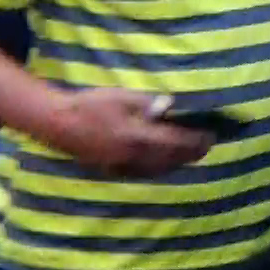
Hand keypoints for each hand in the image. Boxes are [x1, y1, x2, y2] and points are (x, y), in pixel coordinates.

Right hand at [45, 89, 213, 177]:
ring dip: (178, 161)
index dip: (197, 140)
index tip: (212, 134)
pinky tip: (167, 160)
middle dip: (192, 152)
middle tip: (208, 143)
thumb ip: (149, 104)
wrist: (57, 123)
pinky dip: (161, 166)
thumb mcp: (123, 97)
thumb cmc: (91, 104)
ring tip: (192, 152)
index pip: (177, 142)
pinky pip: (145, 172)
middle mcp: (134, 157)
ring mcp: (123, 166)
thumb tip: (171, 106)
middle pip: (172, 159)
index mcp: (138, 137)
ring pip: (160, 169)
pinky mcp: (113, 170)